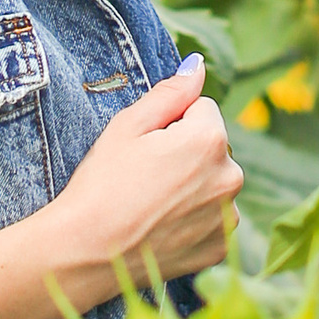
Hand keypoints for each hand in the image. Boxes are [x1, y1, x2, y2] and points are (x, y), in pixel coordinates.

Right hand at [42, 61, 242, 295]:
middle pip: (212, 148)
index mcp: (211, 139)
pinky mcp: (219, 248)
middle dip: (187, 153)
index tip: (146, 147)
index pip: (202, 109)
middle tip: (145, 176)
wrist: (88, 253)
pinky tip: (161, 227)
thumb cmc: (102, 183)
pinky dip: (194, 221)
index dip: (171, 123)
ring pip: (213, 184)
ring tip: (151, 204)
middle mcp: (231, 177)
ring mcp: (228, 218)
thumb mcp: (129, 125)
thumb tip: (197, 65)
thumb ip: (171, 91)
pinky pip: (213, 221)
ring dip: (193, 187)